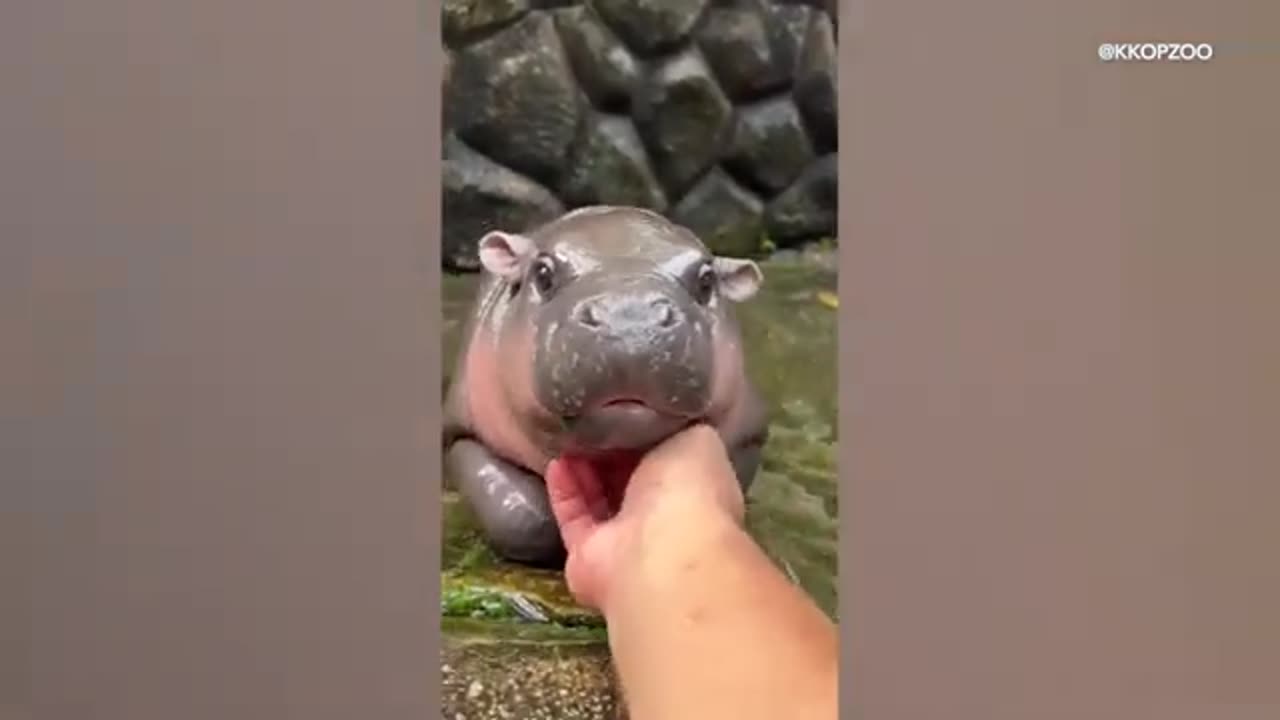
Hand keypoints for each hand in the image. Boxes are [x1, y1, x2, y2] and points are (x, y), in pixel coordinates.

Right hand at [545, 424, 745, 611]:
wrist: (661, 552)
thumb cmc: (688, 488)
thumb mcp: (696, 437)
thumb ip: (674, 427)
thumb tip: (654, 419)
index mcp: (695, 489)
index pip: (667, 457)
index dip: (644, 433)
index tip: (624, 409)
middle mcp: (663, 516)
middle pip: (630, 477)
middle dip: (610, 449)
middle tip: (589, 418)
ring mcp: (626, 539)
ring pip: (599, 497)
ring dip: (584, 466)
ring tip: (569, 433)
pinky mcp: (588, 555)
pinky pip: (574, 516)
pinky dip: (565, 489)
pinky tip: (557, 460)